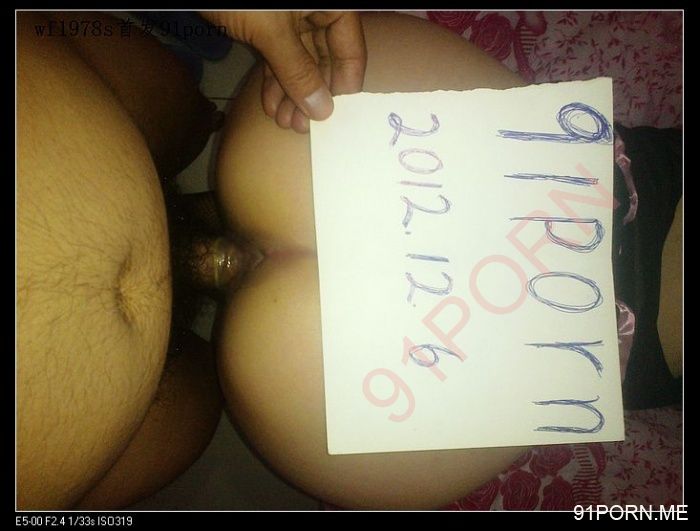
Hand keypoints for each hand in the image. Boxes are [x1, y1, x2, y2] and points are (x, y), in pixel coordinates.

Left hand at [201, 11, 366, 132]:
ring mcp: (292, 17)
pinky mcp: (268, 24)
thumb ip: (298, 70)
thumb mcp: (272, 31)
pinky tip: (270, 105)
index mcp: (331, 4)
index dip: (342, 85)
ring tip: (284, 121)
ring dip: (291, 93)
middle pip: (325, 58)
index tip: (330, 116)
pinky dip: (274, 80)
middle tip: (301, 126)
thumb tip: (321, 110)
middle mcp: (316, 10)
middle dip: (311, 94)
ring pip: (300, 61)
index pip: (351, 49)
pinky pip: (278, 55)